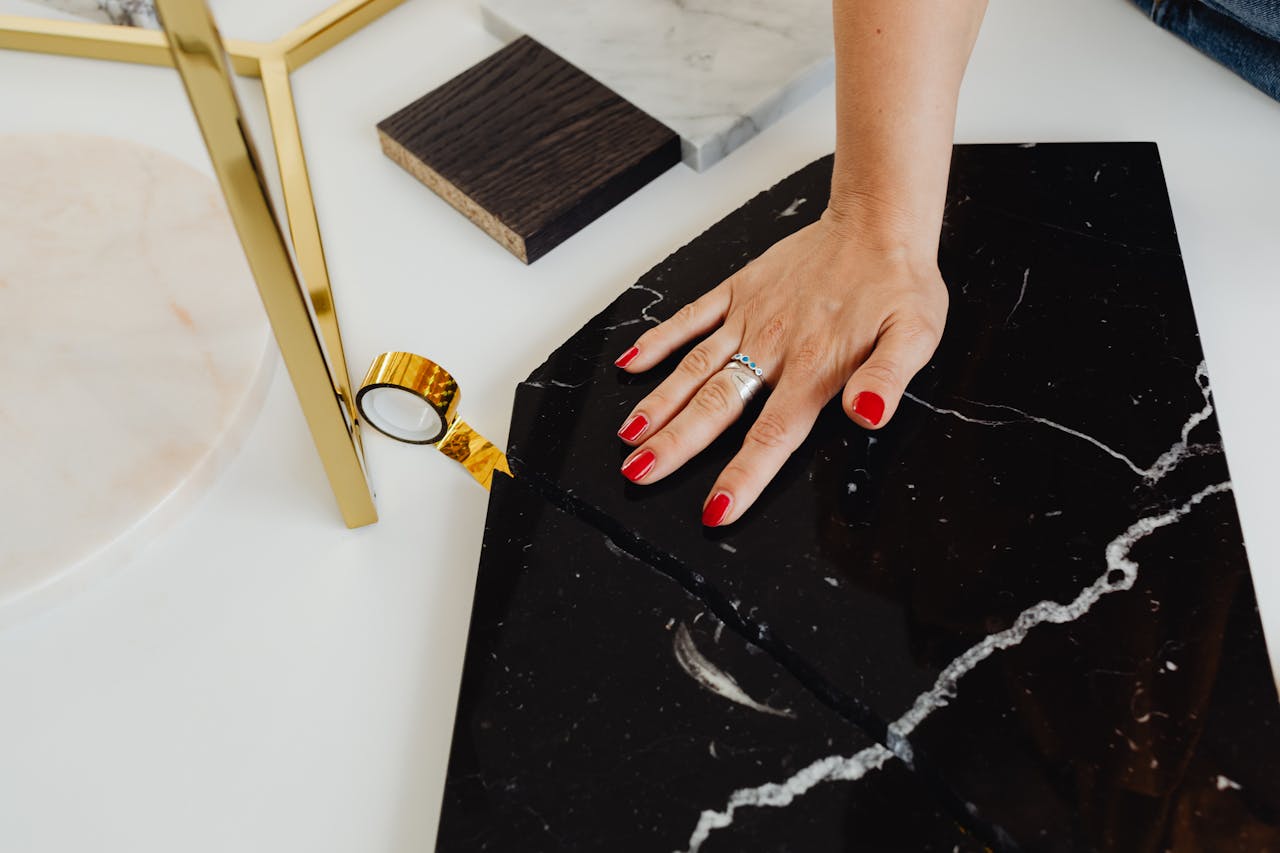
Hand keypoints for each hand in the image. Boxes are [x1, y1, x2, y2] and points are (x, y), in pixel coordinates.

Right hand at [613, 210, 947, 526]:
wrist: (878, 221)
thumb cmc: (897, 282)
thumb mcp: (916, 334)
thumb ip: (889, 377)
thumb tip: (868, 414)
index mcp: (815, 368)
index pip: (772, 434)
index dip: (743, 476)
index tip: (716, 509)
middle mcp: (774, 347)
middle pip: (716, 406)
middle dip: (675, 444)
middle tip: (639, 473)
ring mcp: (751, 318)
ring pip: (696, 367)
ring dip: (660, 402)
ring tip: (629, 434)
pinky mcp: (740, 290)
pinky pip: (693, 317)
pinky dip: (660, 340)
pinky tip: (632, 363)